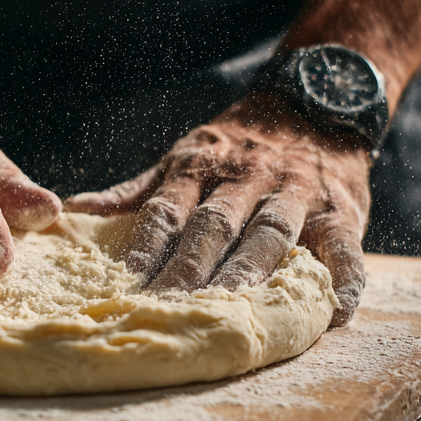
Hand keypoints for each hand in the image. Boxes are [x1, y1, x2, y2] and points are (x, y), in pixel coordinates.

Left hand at [64, 91, 370, 326]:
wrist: (315, 106)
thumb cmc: (238, 146)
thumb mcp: (186, 155)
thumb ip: (137, 190)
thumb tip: (77, 211)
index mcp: (201, 168)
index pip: (169, 210)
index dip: (149, 245)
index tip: (129, 282)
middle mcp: (247, 179)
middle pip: (215, 227)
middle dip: (191, 269)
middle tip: (169, 309)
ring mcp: (296, 195)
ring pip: (270, 235)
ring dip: (251, 274)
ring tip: (232, 314)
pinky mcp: (341, 211)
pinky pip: (343, 248)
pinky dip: (341, 280)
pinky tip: (332, 314)